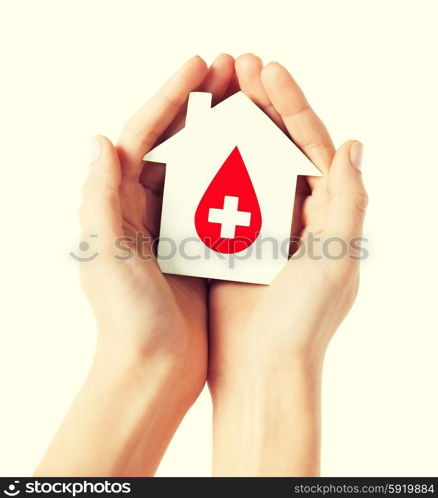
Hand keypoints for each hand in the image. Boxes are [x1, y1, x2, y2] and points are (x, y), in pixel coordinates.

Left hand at [36, 55, 236, 476]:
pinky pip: (220, 198)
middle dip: (200, 103)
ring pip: (199, 165)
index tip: (201, 65)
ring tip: (250, 102)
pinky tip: (260, 157)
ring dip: (222, 133)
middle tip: (231, 70)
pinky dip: (236, 175)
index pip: (142, 135)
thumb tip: (101, 139)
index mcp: (117, 203)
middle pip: (173, 141)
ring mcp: (172, 224)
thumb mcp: (104, 255)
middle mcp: (142, 207)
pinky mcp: (197, 245)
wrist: (153, 368)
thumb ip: (99, 197)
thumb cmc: (127, 319)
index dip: (170, 97)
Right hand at [208, 54, 367, 475]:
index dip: (292, 105)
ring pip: (246, 164)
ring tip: (215, 92)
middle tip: (236, 66)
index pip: (312, 145)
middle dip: (261, 104)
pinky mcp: (231, 241)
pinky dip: (210, 166)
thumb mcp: (338, 256)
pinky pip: (219, 194)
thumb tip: (353, 144)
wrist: (262, 369)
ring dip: (232, 127)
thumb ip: (350, 199)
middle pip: (278, 147)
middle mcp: (297, 216)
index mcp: (328, 214)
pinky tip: (194, 142)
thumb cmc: (303, 321)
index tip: (266, 71)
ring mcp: (261, 226)